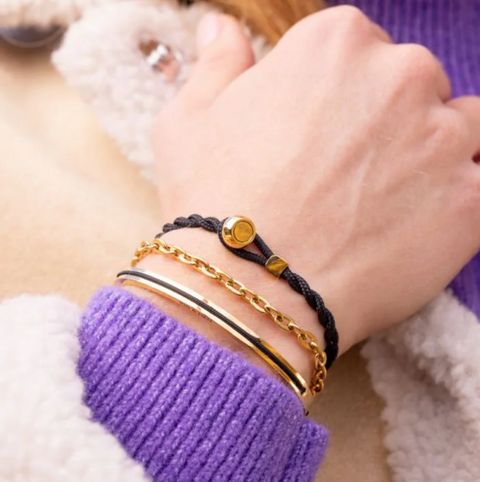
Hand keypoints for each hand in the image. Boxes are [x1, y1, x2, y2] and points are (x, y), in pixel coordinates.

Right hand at [146, 7, 479, 379]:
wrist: (247, 293)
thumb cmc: (211, 205)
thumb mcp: (188, 121)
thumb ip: (218, 64)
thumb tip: (222, 28)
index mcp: (335, 44)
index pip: (357, 55)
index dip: (334, 104)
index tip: (317, 144)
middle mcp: (401, 76)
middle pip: (411, 87)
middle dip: (384, 125)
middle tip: (343, 182)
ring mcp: (443, 140)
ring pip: (459, 130)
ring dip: (431, 156)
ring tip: (384, 205)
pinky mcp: (470, 205)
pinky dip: (455, 206)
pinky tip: (414, 230)